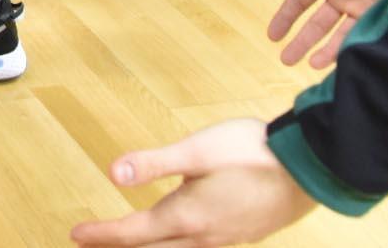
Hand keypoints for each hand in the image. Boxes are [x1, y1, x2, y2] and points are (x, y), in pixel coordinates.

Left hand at [70, 119, 315, 246]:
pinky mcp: (243, 234)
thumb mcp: (197, 150)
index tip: (75, 235)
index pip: (133, 234)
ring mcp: (226, 239)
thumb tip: (112, 173)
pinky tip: (180, 242)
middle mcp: (204, 236)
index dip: (102, 236)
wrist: (312, 168)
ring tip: (129, 246)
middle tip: (92, 246)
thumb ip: (154, 162)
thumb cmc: (253, 152)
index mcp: (187, 217)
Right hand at [265, 0, 387, 67]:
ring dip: (324, 50)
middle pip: (315, 24)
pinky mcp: (377, 14)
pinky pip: (359, 34)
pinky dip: (347, 47)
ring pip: (336, 34)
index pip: (298, 2)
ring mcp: (358, 6)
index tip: (272, 36)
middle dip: (301, 42)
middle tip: (286, 60)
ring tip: (311, 65)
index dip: (285, 18)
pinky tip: (337, 59)